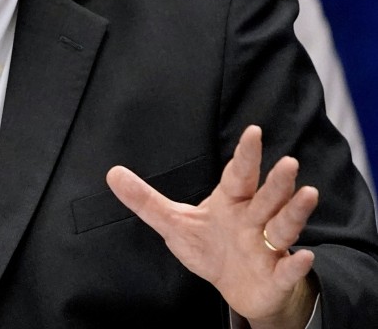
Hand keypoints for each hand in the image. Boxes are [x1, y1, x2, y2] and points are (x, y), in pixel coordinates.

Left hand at [106, 125, 318, 328]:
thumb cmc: (209, 248)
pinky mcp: (276, 275)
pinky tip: (305, 256)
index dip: (246, 155)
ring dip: (295, 211)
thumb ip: (144, 200)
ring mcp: (269, 247)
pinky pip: (288, 269)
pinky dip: (296, 264)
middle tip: (288, 161)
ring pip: (284, 226)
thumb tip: (112, 173)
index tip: (253, 131)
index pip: (239, 175)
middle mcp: (254, 219)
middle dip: (277, 182)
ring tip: (307, 193)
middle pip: (267, 197)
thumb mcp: (173, 223)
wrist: (238, 288)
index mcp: (231, 202)